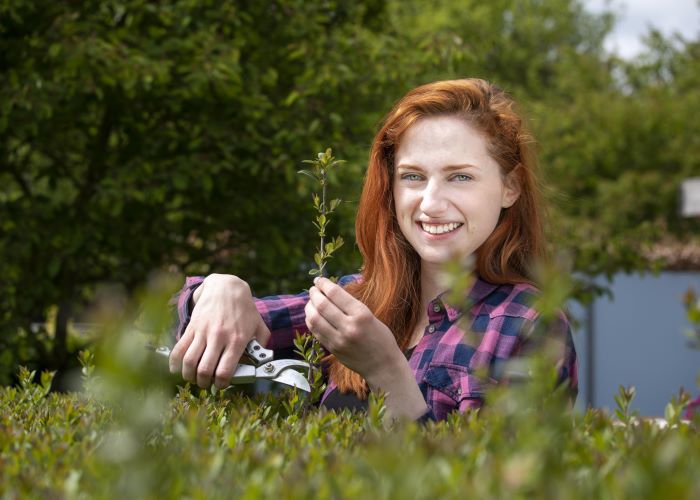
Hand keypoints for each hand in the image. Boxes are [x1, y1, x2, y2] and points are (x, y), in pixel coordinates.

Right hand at [169, 274, 270, 388]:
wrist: (226, 287)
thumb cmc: (243, 309)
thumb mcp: (259, 325)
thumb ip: (262, 344)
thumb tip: (261, 362)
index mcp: (237, 340)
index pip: (225, 371)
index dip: (221, 384)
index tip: (221, 384)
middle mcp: (219, 337)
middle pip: (204, 370)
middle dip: (204, 383)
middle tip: (206, 383)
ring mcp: (203, 332)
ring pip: (189, 361)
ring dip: (189, 375)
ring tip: (194, 378)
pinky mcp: (192, 327)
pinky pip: (179, 348)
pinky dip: (174, 362)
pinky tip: (176, 369)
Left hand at [304, 277, 400, 382]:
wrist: (383, 366)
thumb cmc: (381, 338)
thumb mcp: (370, 316)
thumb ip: (350, 306)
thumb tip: (329, 292)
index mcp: (362, 314)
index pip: (335, 293)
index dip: (324, 284)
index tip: (319, 280)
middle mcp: (349, 327)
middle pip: (322, 304)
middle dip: (314, 294)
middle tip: (313, 289)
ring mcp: (339, 340)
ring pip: (314, 318)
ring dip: (309, 307)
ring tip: (311, 302)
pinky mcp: (333, 349)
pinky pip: (316, 331)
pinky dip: (311, 321)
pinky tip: (312, 315)